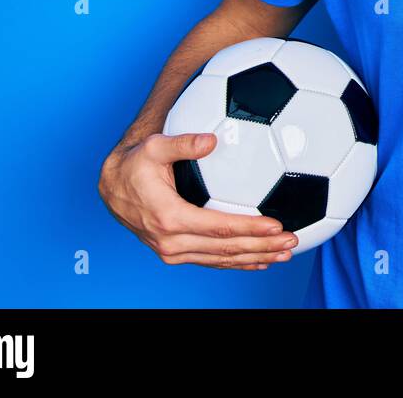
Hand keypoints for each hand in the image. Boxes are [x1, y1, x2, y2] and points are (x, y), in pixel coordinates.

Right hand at [97, 131, 299, 269]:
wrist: (111, 186)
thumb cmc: (134, 164)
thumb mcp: (154, 147)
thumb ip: (183, 143)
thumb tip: (211, 140)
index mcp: (169, 218)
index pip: (219, 227)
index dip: (250, 228)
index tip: (277, 226)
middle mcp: (171, 241)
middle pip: (225, 249)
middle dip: (261, 247)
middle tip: (291, 242)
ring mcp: (172, 251)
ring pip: (220, 259)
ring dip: (254, 258)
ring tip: (284, 254)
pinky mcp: (174, 253)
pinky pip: (210, 261)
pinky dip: (236, 263)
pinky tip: (259, 261)